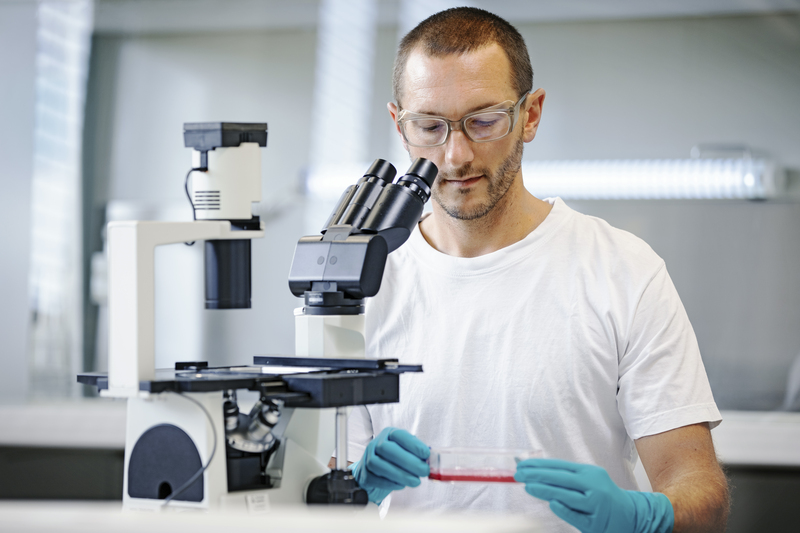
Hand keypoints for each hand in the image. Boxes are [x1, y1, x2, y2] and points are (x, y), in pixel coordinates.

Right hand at [350, 427, 429, 504]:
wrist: (372, 472)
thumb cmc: (393, 460)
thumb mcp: (405, 451)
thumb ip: (417, 454)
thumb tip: (431, 459)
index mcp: (389, 434)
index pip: (399, 435)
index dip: (413, 444)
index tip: (426, 454)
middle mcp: (376, 444)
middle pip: (388, 449)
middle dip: (408, 461)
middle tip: (424, 471)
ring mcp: (367, 458)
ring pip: (379, 465)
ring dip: (400, 474)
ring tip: (416, 481)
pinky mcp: (365, 474)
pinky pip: (375, 478)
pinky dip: (390, 483)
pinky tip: (401, 485)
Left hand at [515, 458, 673, 532]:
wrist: (633, 515)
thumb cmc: (603, 497)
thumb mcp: (587, 481)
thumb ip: (564, 477)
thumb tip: (534, 471)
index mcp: (590, 473)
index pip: (559, 466)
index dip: (539, 464)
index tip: (521, 464)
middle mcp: (594, 486)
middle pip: (561, 478)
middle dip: (537, 475)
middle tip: (518, 473)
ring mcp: (596, 505)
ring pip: (567, 495)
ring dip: (546, 490)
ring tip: (528, 486)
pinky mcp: (597, 523)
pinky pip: (577, 516)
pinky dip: (564, 509)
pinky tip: (552, 504)